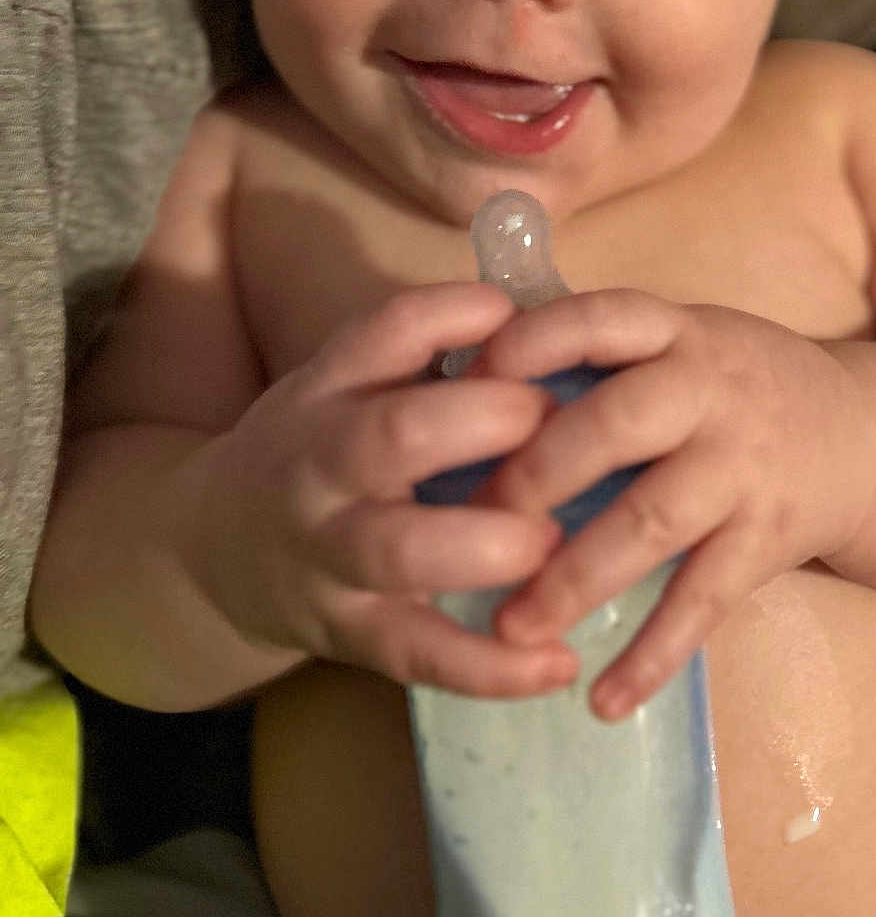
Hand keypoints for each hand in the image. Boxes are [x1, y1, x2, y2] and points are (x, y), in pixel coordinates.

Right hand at [173, 283, 578, 696]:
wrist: (210, 549)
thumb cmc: (321, 447)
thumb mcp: (350, 382)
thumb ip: (431, 352)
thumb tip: (548, 319)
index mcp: (330, 388)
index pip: (384, 333)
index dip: (451, 318)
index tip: (512, 315)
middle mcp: (321, 465)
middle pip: (392, 436)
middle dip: (484, 423)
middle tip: (554, 422)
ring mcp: (329, 554)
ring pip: (400, 552)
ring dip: (489, 546)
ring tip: (555, 542)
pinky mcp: (349, 634)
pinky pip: (418, 654)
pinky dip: (490, 668)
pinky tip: (557, 665)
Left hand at [470, 291, 875, 718]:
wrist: (863, 435)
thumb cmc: (737, 388)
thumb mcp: (681, 342)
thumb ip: (599, 355)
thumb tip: (466, 385)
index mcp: (677, 333)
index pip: (601, 319)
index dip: (533, 344)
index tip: (468, 381)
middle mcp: (713, 391)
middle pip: (616, 424)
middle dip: (534, 476)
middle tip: (464, 527)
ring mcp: (745, 466)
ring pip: (653, 520)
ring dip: (576, 577)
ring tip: (510, 627)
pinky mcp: (769, 537)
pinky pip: (705, 599)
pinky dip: (654, 654)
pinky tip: (604, 699)